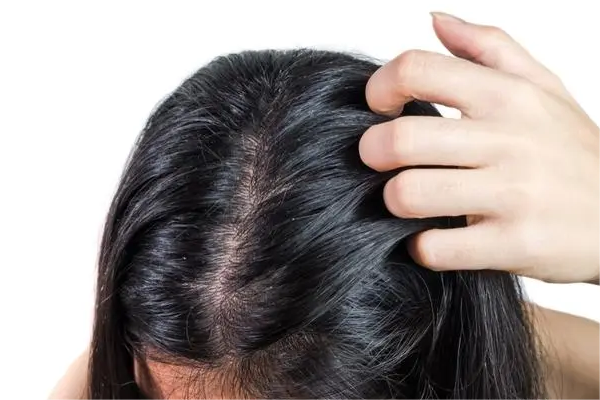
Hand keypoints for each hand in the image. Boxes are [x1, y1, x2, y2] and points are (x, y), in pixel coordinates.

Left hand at [359, 12, 599, 283]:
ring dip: (394, 201)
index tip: (379, 108)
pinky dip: (421, 247)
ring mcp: (514, 194)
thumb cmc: (573, 153)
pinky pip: (435, 247)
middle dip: (372, 152)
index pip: (416, 69)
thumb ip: (488, 48)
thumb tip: (435, 21)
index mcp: (508, 96)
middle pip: (400, 138)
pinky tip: (433, 238)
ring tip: (409, 201)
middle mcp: (510, 139)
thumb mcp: (544, 88)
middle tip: (380, 161)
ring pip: (408, 194)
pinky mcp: (515, 244)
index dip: (379, 88)